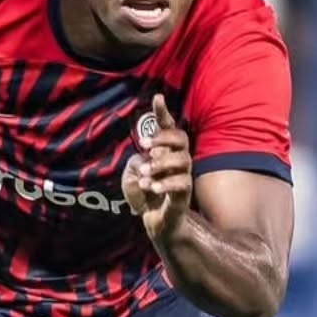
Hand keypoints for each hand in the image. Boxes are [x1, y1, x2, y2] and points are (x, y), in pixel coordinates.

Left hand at [122, 94, 192, 244]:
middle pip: (181, 139)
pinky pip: (182, 183)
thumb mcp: (131, 174)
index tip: (158, 97)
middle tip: (145, 147)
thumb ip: (135, 162)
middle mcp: (177, 159)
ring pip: (182, 160)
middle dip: (163, 138)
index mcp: (164, 151)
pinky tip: (151, 187)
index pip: (167, 127)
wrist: (153, 220)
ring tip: (144, 174)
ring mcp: (183, 175)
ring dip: (161, 164)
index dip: (162, 112)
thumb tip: (145, 158)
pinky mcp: (184, 194)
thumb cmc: (143, 193)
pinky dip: (165, 184)